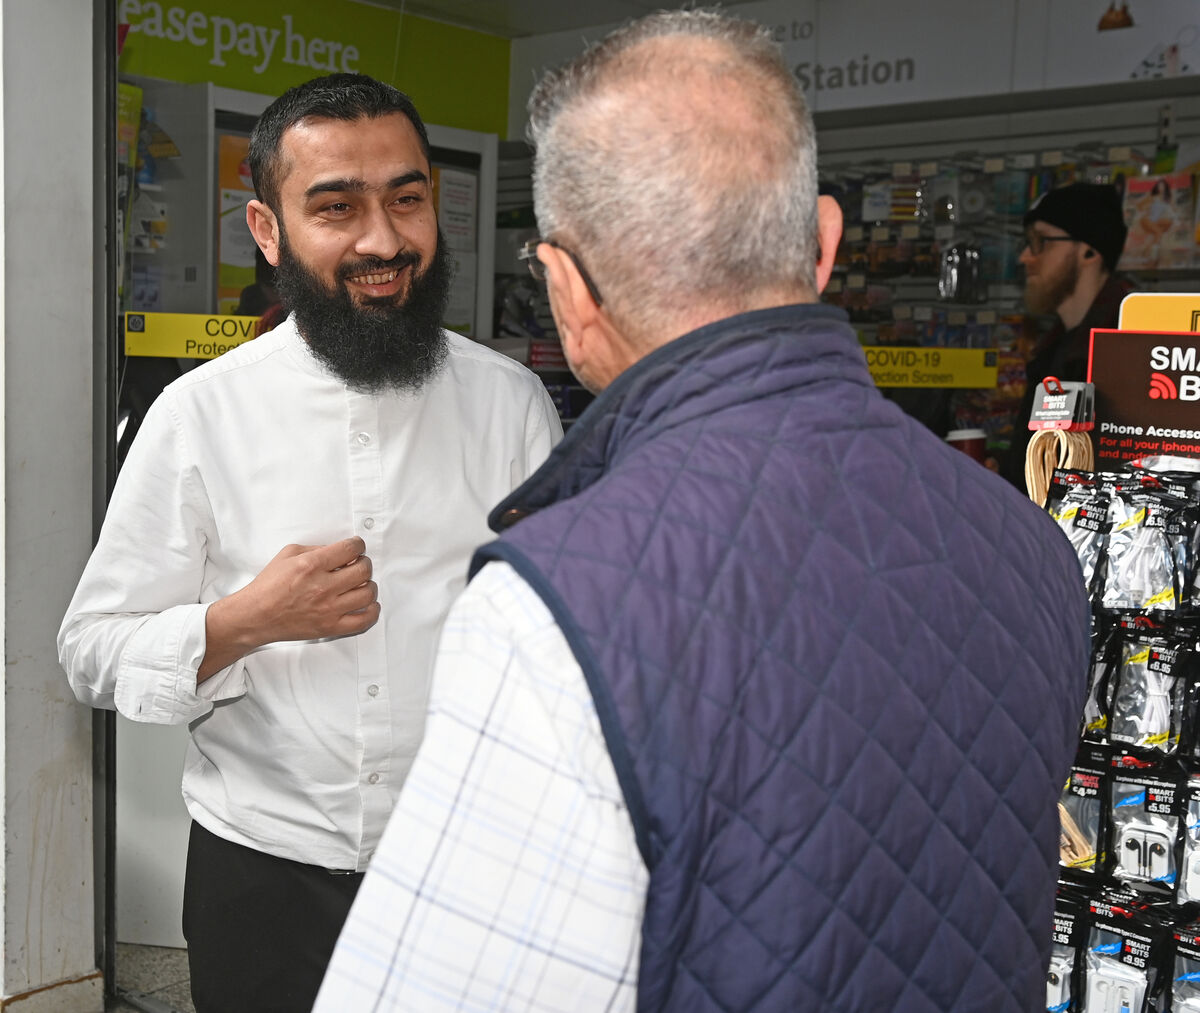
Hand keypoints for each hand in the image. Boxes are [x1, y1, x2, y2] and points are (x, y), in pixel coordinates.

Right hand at [199, 537, 379, 679]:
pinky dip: (372, 611)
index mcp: (311, 565)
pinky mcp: (330, 627)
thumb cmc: (269, 585)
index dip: (358, 545)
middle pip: (364, 570)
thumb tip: (340, 550)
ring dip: (369, 585)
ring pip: (368, 593)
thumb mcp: (288, 554)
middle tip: (357, 564)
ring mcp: (328, 609)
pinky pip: (364, 620)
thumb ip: (316, 548)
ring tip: (360, 584)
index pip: (351, 549)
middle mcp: (322, 587)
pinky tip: (368, 604)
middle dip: (364, 563)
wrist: (256, 616)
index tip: (356, 547)